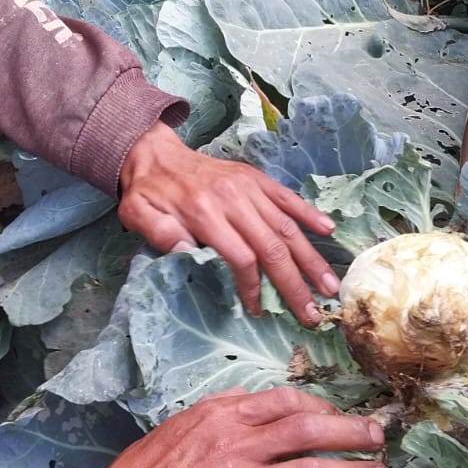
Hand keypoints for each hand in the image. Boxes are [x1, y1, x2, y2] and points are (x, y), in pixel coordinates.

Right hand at [73, 387, 387, 467]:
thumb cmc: (152, 467)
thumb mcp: (186, 421)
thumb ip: (227, 408)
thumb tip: (261, 400)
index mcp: (224, 416)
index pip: (286, 400)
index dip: (321, 405)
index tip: (339, 413)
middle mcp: (238, 446)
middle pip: (309, 431)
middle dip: (352, 431)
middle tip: (378, 435)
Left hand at [119, 122, 339, 325]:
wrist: (155, 154)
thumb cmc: (149, 192)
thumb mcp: (137, 214)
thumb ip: (158, 234)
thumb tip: (185, 253)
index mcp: (204, 213)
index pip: (241, 258)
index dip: (253, 288)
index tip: (258, 310)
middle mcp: (233, 199)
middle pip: (272, 247)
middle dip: (295, 284)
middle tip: (314, 313)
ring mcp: (248, 187)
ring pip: (287, 227)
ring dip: (311, 258)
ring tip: (330, 286)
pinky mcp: (257, 178)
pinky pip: (288, 197)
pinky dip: (309, 214)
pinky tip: (328, 231)